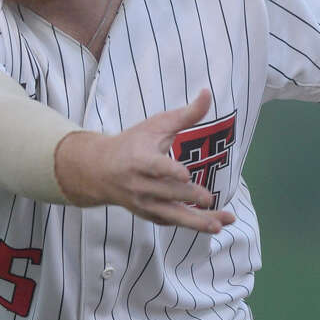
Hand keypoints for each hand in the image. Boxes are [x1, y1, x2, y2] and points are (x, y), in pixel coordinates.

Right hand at [53, 90, 235, 233]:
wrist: (100, 171)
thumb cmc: (133, 143)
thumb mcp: (156, 125)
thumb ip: (186, 114)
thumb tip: (208, 92)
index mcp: (140, 160)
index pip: (155, 167)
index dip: (168, 171)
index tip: (184, 175)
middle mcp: (140, 184)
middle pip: (166, 193)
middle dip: (187, 197)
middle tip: (209, 199)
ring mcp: (144, 203)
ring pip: (171, 215)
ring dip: (195, 222)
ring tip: (219, 226)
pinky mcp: (149, 214)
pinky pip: (172, 222)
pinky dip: (192, 225)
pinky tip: (215, 224)